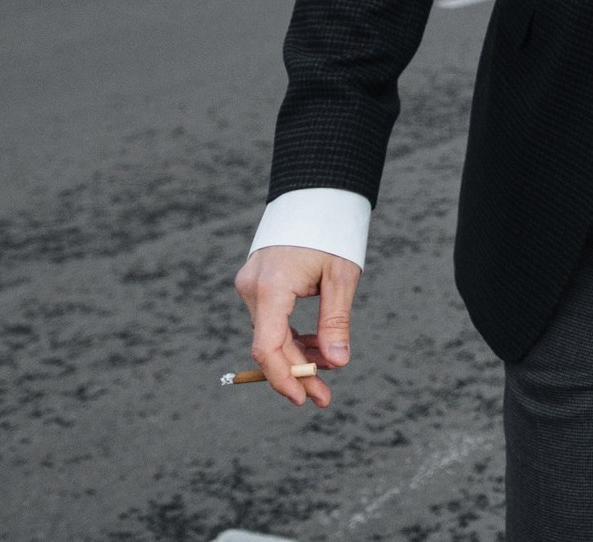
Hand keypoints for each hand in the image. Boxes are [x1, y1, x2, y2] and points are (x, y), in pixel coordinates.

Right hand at [232, 244, 360, 407]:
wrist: (315, 194)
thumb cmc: (331, 232)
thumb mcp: (340, 278)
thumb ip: (335, 322)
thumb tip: (337, 363)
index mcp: (271, 287)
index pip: (268, 347)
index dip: (284, 378)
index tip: (304, 399)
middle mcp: (253, 288)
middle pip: (270, 345)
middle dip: (297, 373)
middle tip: (324, 397)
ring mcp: (251, 284)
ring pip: (270, 334)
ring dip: (296, 355)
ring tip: (327, 371)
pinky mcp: (257, 283)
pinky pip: (270, 319)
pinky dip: (290, 335)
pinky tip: (314, 347)